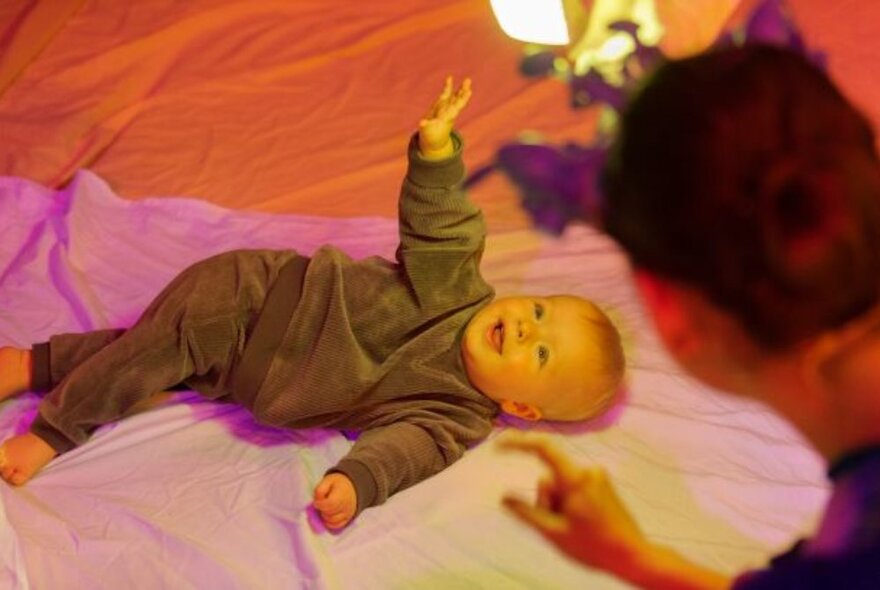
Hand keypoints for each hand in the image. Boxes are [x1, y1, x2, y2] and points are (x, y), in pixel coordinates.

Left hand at [313, 473, 356, 529]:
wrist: (352, 487)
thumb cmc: (338, 484)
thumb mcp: (328, 480)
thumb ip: (320, 490)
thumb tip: (316, 501)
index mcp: (341, 494)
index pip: (329, 504)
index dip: (320, 504)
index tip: (316, 502)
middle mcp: (346, 505)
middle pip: (329, 513)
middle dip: (322, 510)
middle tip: (321, 504)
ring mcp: (348, 513)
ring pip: (332, 520)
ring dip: (325, 516)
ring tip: (325, 509)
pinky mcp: (348, 519)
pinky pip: (337, 525)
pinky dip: (330, 522)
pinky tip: (328, 516)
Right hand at [418, 76, 471, 159]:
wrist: (433, 137)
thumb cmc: (430, 135)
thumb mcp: (427, 132)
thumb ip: (425, 126)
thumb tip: (421, 123)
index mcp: (447, 117)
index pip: (456, 108)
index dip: (462, 100)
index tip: (469, 93)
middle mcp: (449, 111)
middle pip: (458, 102)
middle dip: (464, 95)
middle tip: (470, 88)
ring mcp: (446, 107)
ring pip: (455, 97)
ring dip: (462, 89)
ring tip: (468, 80)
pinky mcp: (441, 104)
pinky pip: (446, 94)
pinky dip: (448, 86)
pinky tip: (449, 77)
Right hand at [499, 435, 646, 573]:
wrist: (632, 555)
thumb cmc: (593, 546)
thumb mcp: (553, 533)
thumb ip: (526, 513)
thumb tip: (504, 498)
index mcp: (575, 479)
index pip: (543, 449)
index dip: (518, 443)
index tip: (498, 446)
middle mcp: (588, 471)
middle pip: (550, 477)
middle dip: (546, 499)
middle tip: (558, 525)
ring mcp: (597, 476)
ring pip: (561, 484)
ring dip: (559, 504)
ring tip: (574, 527)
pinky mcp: (602, 483)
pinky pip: (574, 486)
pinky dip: (569, 502)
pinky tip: (582, 522)